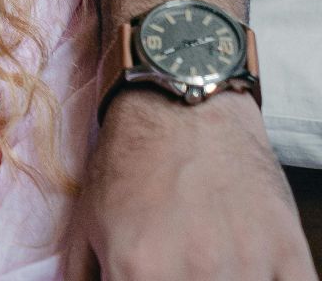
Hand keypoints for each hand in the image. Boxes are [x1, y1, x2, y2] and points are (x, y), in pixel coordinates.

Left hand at [63, 91, 314, 278]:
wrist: (183, 108)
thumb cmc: (130, 160)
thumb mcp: (86, 223)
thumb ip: (83, 276)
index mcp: (139, 272)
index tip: (143, 277)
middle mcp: (195, 274)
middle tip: (175, 267)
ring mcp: (247, 266)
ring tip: (208, 264)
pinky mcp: (289, 255)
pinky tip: (252, 272)